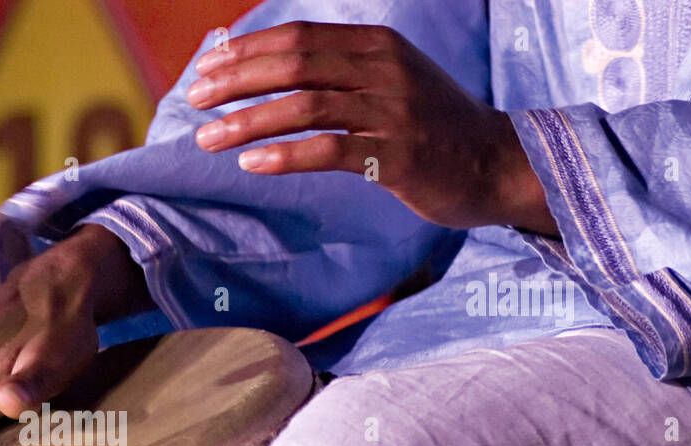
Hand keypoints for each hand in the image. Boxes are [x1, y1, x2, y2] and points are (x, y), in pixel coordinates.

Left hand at [187, 21, 557, 233]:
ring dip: (248, 120)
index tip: (205, 68)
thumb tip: (268, 67)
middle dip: (236, 80)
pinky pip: (329, 151)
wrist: (496, 163)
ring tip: (207, 139)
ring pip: (305, 106)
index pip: (298, 37)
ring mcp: (392, 112)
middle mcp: (384, 70)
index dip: (246, 51)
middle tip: (194, 99)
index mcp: (376, 45)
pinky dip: (284, 156)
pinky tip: (250, 163)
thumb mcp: (388, 81)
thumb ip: (338, 71)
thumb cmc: (429, 126)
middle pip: (294, 64)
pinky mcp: (397, 157)